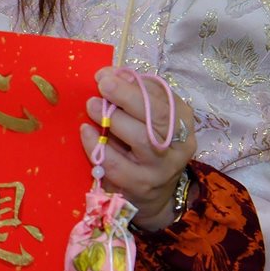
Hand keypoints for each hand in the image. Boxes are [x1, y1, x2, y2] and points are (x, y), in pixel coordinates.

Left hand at [80, 66, 197, 229]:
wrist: (153, 195)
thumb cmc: (146, 146)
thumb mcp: (148, 119)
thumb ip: (135, 96)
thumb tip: (109, 74)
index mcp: (183, 122)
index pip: (163, 98)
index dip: (135, 84)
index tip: (107, 74)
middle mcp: (178, 146)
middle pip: (158, 117)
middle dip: (128, 96)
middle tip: (102, 85)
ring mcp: (161, 169)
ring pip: (141, 139)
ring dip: (113, 119)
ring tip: (91, 106)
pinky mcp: (140, 187)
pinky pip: (117, 164)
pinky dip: (98, 145)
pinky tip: (87, 132)